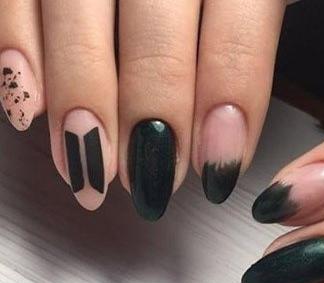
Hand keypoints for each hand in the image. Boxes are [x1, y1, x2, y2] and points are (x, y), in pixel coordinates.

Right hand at [0, 0, 288, 218]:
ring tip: (90, 171)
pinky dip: (17, 51)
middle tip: (149, 181)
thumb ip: (244, 53)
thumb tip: (223, 143)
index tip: (218, 170)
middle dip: (151, 120)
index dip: (228, 111)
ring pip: (78, 17)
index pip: (237, 36)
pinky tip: (30, 111)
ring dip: (81, 104)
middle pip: (154, 39)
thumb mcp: (257, 3)